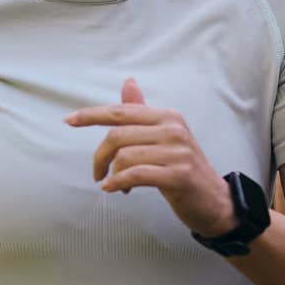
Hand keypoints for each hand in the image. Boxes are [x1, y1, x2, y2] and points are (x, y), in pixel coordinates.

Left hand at [65, 78, 237, 237]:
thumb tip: (128, 82)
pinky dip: (118, 183)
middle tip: (98, 172)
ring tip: (115, 184)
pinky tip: (114, 190)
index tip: (69, 120)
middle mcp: (173, 129)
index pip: (121, 111)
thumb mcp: (164, 137)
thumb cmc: (182, 169)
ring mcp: (178, 152)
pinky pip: (136, 174)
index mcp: (167, 116)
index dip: (91, 115)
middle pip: (117, 135)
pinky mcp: (178, 175)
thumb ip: (143, 112)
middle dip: (100, 156)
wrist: (215, 201)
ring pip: (124, 156)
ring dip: (111, 174)